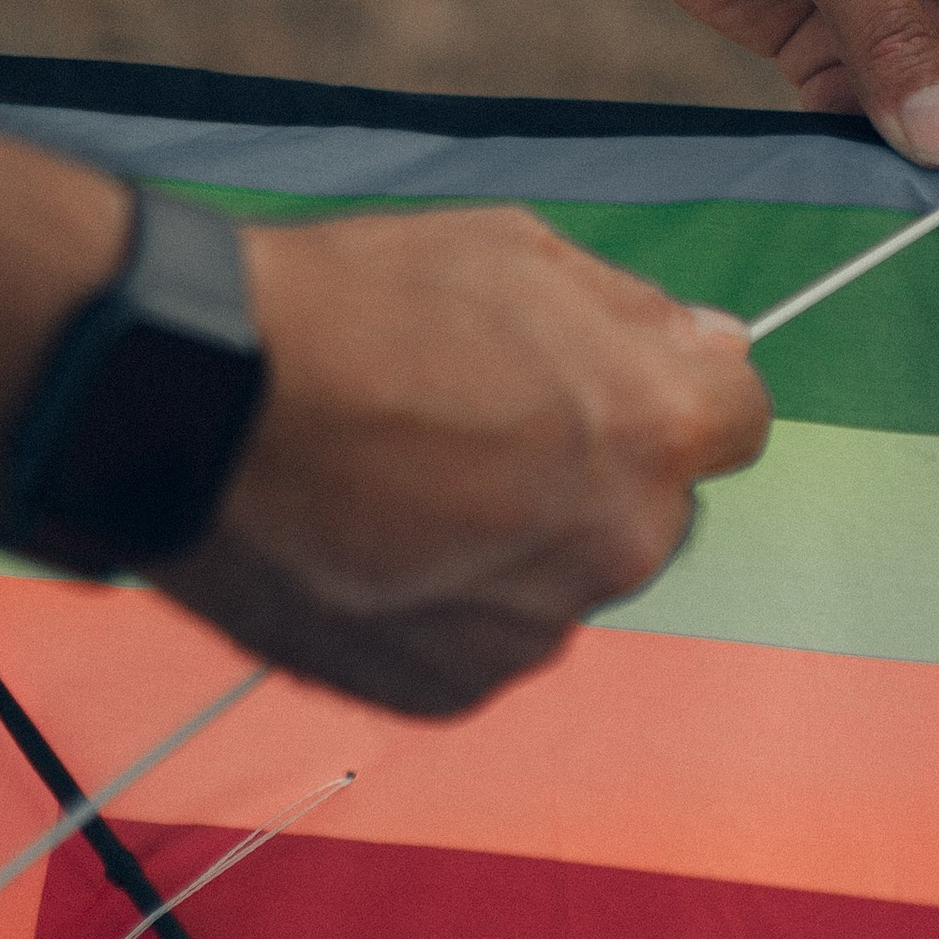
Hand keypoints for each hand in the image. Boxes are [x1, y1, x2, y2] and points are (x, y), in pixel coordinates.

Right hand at [169, 208, 769, 715]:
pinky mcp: (453, 687)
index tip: (615, 381)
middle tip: (482, 424)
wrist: (200, 406)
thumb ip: (638, 313)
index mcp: (656, 431)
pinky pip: (483, 638)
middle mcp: (620, 544)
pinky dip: (446, 601)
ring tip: (405, 481)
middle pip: (651, 509)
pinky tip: (374, 539)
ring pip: (562, 578)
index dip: (679, 390)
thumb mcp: (518, 251)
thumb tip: (714, 342)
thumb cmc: (353, 311)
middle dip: (596, 472)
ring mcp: (535, 627)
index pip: (739, 421)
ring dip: (516, 541)